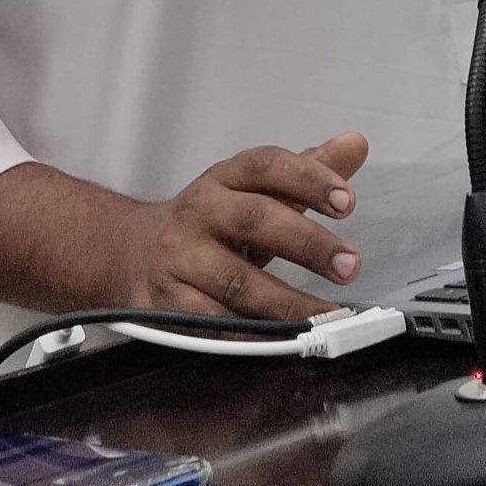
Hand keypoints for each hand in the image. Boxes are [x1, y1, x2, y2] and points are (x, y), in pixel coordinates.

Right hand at [108, 131, 368, 320]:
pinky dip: (250, 335)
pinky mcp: (166, 303)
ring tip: (327, 316)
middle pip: (255, 219)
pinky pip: (213, 324)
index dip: (307, 178)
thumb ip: (306, 171)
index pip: (267, 166)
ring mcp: (180, 258)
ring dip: (286, 302)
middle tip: (350, 264)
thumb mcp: (252, 190)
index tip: (347, 201)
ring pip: (236, 281)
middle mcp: (200, 211)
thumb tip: (356, 143)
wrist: (129, 252)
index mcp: (225, 178)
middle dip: (307, 243)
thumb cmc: (209, 221)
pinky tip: (282, 342)